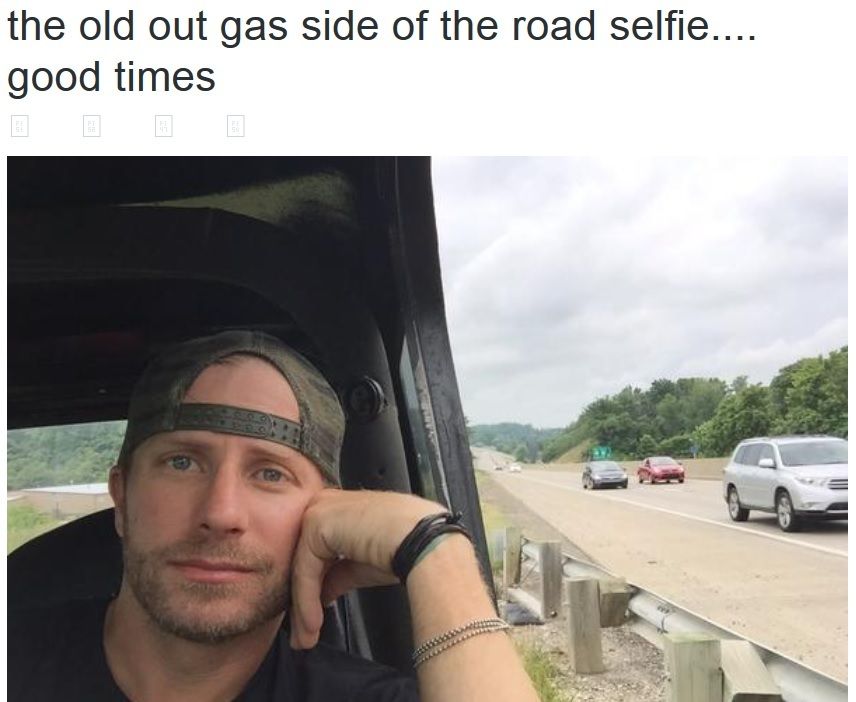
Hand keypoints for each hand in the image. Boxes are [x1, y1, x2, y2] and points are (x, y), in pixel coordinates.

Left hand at [288, 489, 444, 648]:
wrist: (423, 539)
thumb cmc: (408, 545)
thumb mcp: (364, 565)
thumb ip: (339, 574)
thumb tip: (322, 596)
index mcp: (342, 508)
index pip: (316, 550)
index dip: (313, 586)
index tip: (311, 618)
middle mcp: (327, 503)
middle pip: (305, 558)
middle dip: (302, 600)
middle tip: (302, 635)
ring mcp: (320, 509)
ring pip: (302, 566)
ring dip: (303, 607)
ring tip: (306, 637)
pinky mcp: (316, 522)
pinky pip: (305, 569)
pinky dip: (307, 600)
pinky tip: (313, 622)